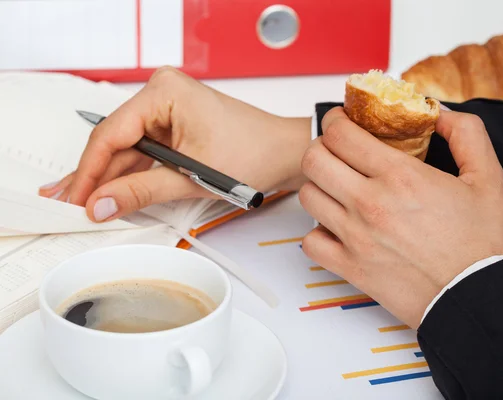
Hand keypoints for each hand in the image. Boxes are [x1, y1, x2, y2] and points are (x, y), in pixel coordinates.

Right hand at [39, 67, 309, 221]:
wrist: (287, 154)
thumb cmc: (255, 153)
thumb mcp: (192, 176)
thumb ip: (142, 190)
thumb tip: (101, 203)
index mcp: (164, 92)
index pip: (112, 133)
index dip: (89, 170)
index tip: (76, 199)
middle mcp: (162, 94)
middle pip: (116, 141)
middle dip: (95, 175)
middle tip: (69, 204)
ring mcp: (168, 110)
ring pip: (129, 148)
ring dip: (110, 177)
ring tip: (84, 202)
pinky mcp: (176, 126)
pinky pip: (146, 151)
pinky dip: (132, 173)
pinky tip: (111, 192)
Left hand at [299, 107, 502, 327]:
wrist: (482, 300)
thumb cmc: (486, 245)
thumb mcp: (489, 178)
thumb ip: (466, 134)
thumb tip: (438, 113)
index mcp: (401, 177)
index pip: (341, 134)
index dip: (336, 120)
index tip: (342, 121)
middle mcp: (370, 204)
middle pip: (314, 160)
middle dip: (321, 147)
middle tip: (337, 151)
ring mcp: (356, 238)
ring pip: (308, 197)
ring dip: (319, 186)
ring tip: (338, 187)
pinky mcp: (352, 268)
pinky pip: (311, 242)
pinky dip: (318, 231)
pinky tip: (337, 227)